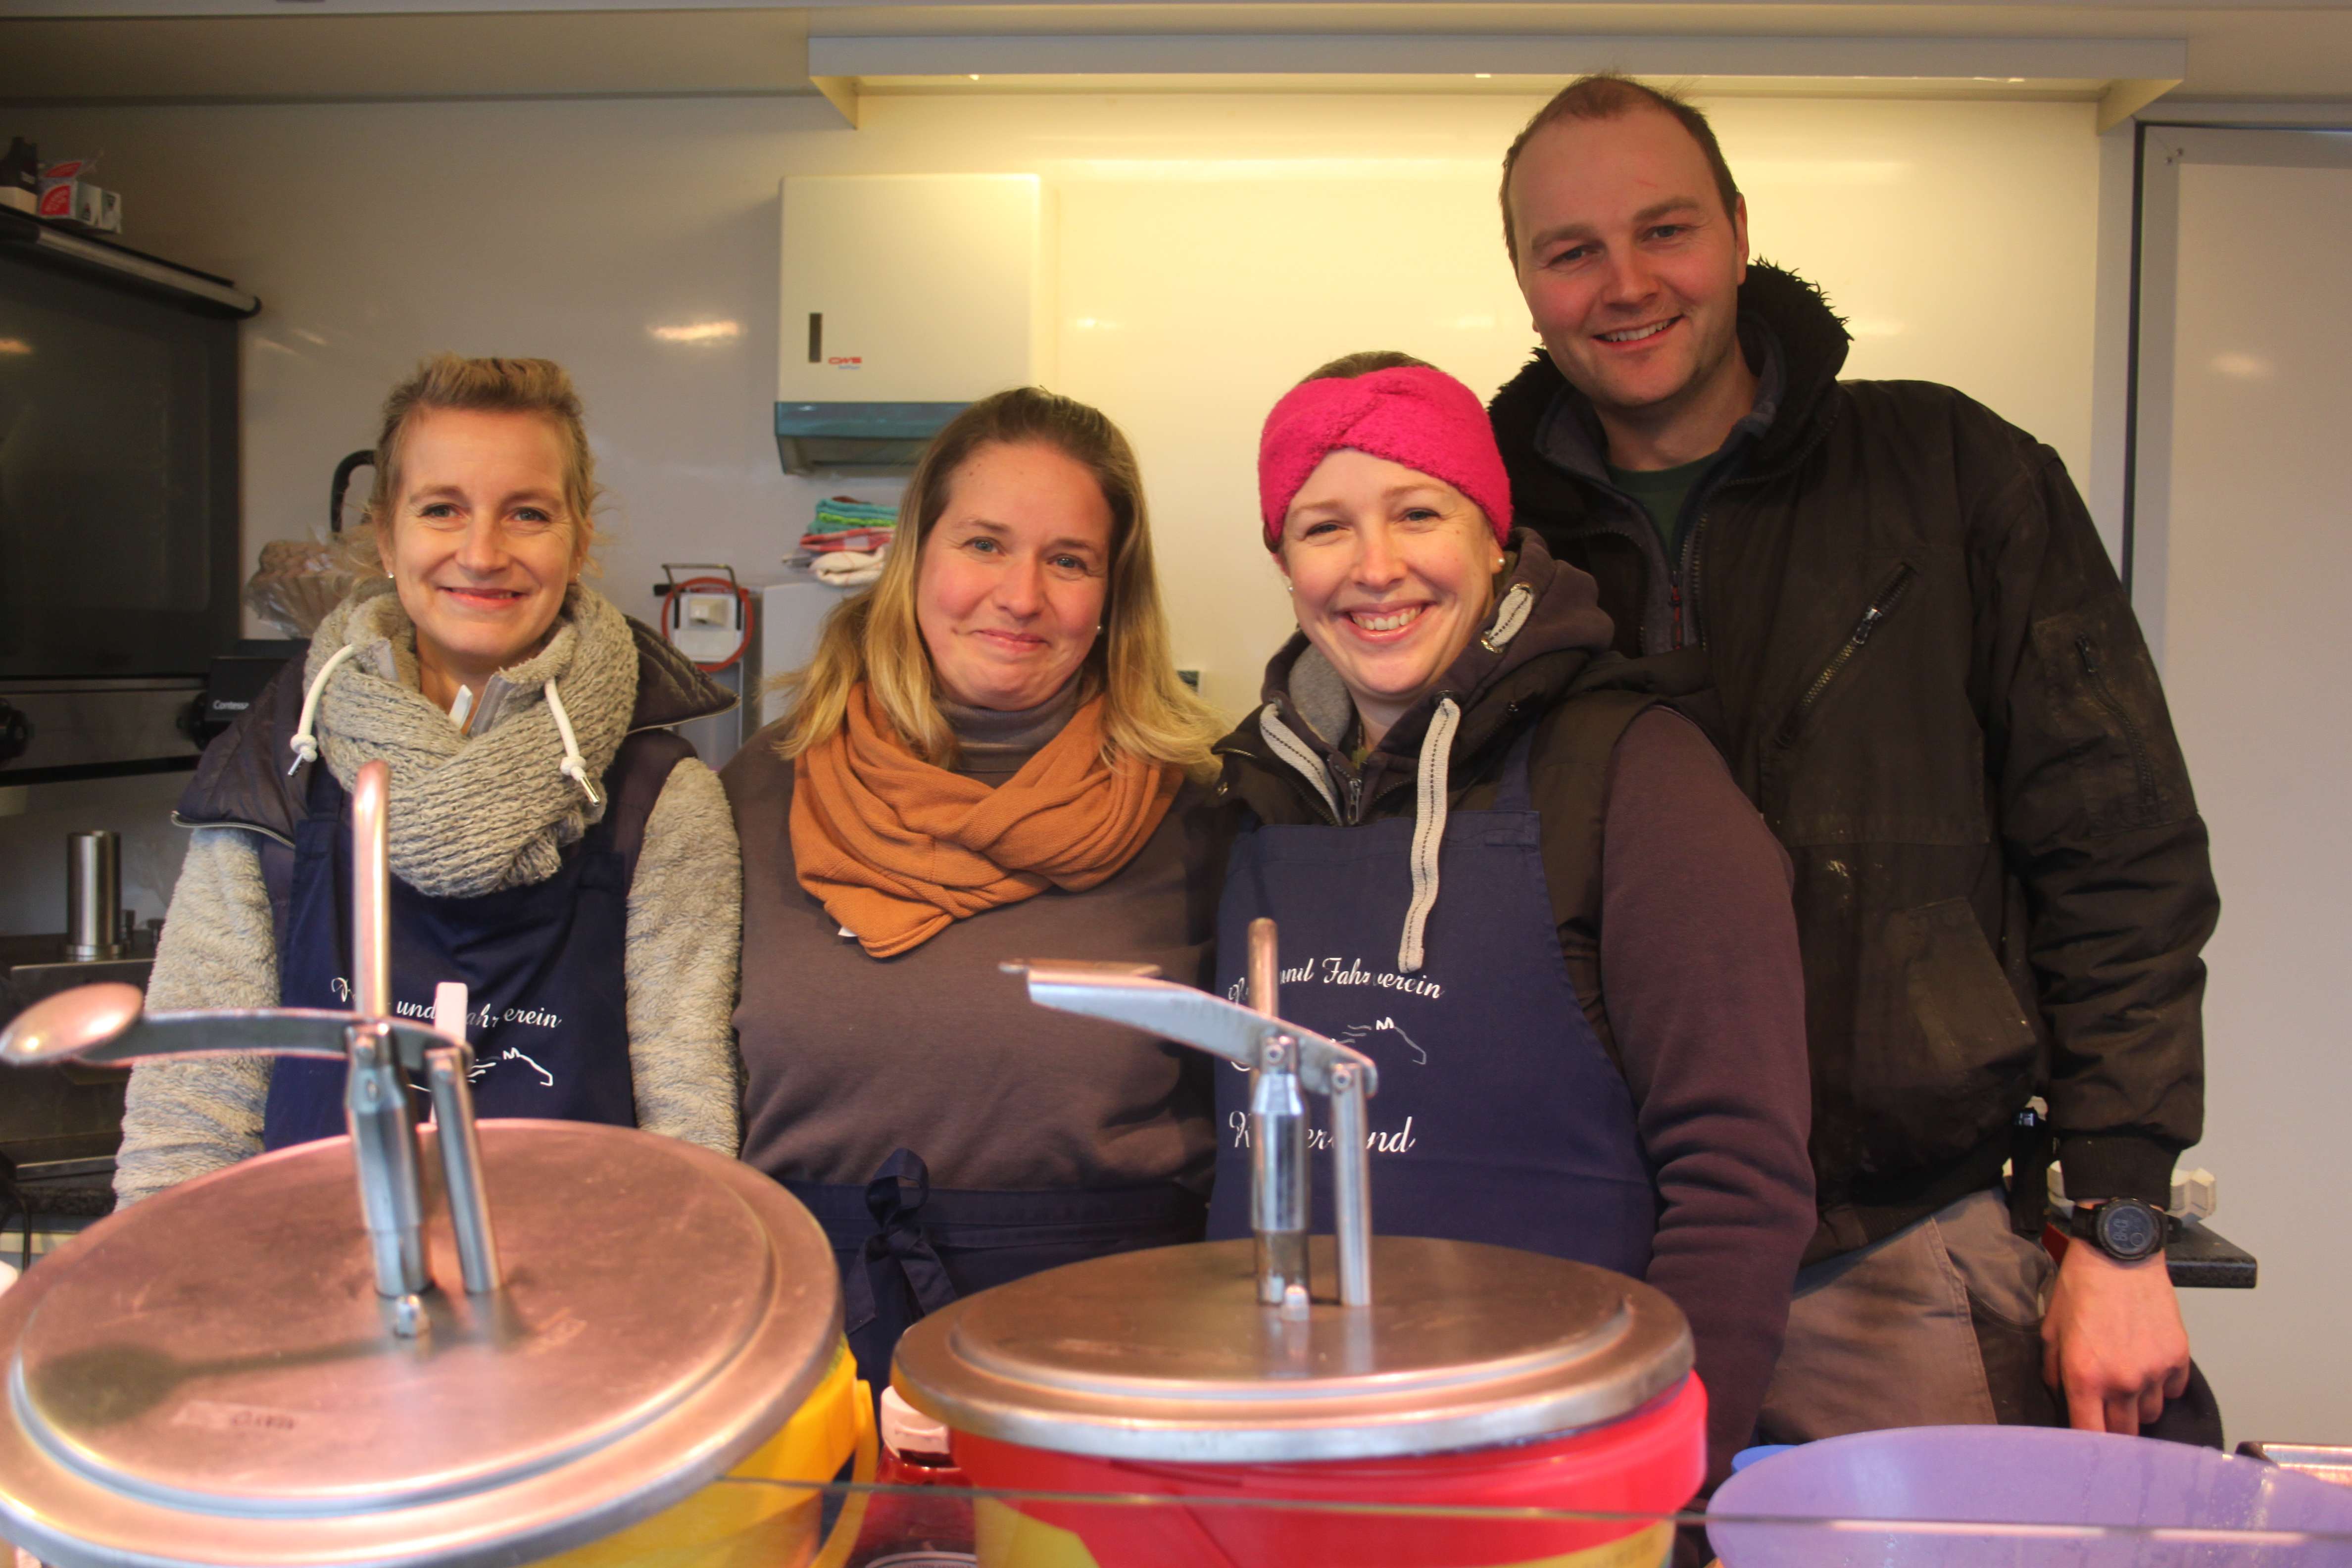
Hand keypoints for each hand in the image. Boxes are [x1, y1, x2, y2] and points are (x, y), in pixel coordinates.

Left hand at [2041, 1234, 2190, 1434]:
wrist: (2119, 1254)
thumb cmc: (2080, 1288)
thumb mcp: (2050, 1330)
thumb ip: (2053, 1371)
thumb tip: (2063, 1396)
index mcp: (2085, 1377)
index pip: (2091, 1436)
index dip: (2088, 1446)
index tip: (2086, 1446)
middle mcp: (2123, 1381)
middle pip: (2125, 1432)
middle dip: (2113, 1425)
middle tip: (2106, 1408)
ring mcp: (2154, 1371)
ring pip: (2150, 1412)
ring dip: (2138, 1405)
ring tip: (2126, 1378)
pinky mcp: (2178, 1357)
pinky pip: (2173, 1390)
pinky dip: (2162, 1385)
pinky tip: (2148, 1364)